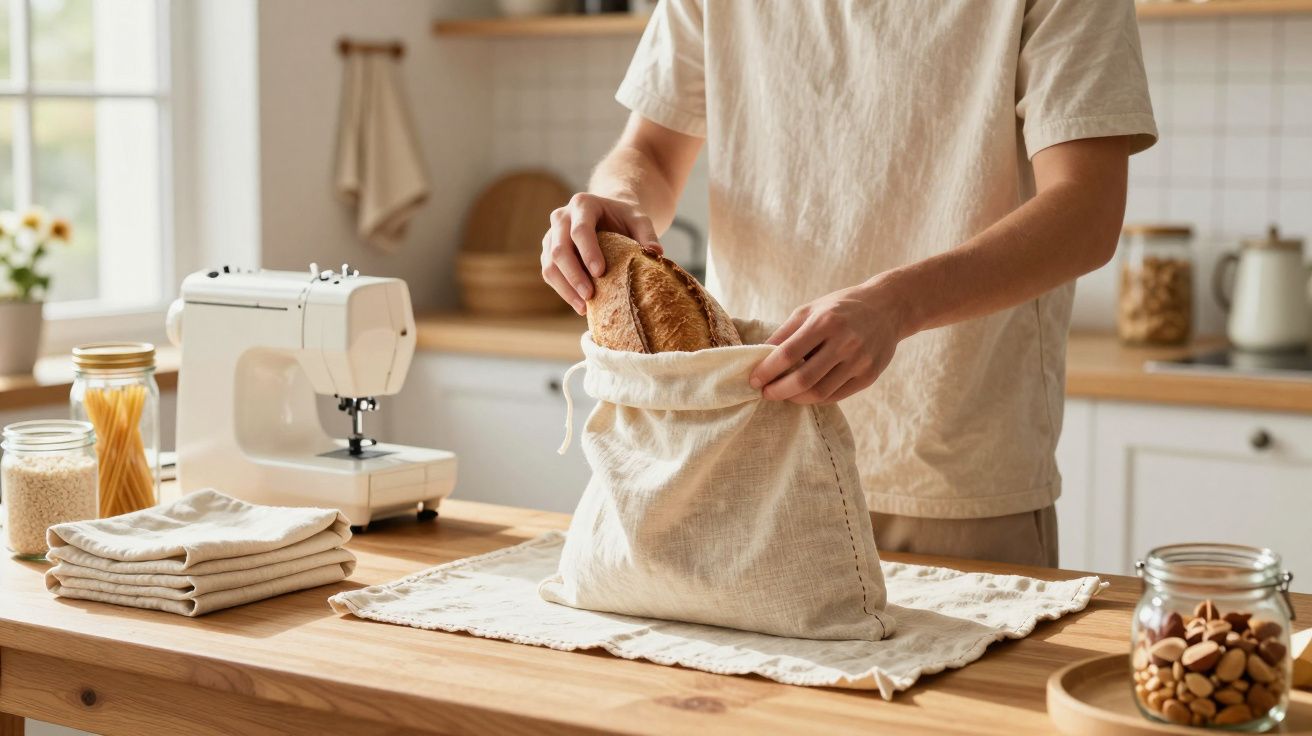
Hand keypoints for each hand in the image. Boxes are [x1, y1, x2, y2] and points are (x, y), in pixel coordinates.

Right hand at [541, 193, 660, 314]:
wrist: (609, 215)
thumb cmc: (625, 218)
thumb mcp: (639, 220)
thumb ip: (647, 234)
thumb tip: (656, 254)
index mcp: (583, 204)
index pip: (580, 229)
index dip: (588, 252)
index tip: (600, 272)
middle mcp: (561, 217)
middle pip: (560, 249)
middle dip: (574, 275)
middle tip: (590, 295)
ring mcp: (552, 235)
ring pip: (550, 264)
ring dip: (565, 288)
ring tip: (584, 307)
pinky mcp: (549, 252)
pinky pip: (549, 273)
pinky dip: (563, 291)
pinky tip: (579, 305)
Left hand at [748, 279, 909, 403]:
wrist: (888, 308)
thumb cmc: (841, 308)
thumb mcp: (810, 310)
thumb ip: (785, 332)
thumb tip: (759, 356)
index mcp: (826, 322)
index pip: (788, 354)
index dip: (767, 370)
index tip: (753, 380)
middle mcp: (845, 342)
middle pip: (804, 379)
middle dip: (778, 391)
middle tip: (766, 393)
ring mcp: (860, 361)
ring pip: (820, 393)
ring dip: (795, 398)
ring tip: (784, 394)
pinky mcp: (870, 376)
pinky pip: (836, 396)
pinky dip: (816, 398)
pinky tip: (805, 394)